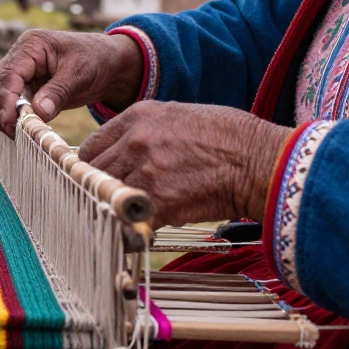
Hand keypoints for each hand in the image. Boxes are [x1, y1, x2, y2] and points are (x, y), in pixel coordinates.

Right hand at [0, 29, 142, 136]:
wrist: (108, 63)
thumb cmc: (96, 60)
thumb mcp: (81, 73)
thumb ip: (58, 92)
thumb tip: (37, 113)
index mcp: (31, 45)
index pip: (8, 74)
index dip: (6, 100)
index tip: (12, 123)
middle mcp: (19, 56)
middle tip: (15, 132)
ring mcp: (18, 72)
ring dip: (0, 115)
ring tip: (19, 133)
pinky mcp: (22, 87)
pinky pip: (3, 103)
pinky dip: (7, 117)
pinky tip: (20, 129)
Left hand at [78, 101, 292, 227]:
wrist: (260, 161)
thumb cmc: (229, 137)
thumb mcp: (179, 117)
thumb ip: (146, 133)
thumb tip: (127, 154)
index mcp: (138, 117)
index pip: (91, 147)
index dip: (89, 167)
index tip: (94, 180)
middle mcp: (135, 142)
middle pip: (91, 173)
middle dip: (97, 189)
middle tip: (107, 202)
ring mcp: (145, 172)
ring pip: (106, 197)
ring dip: (114, 209)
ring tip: (126, 217)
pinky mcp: (159, 203)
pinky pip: (130, 221)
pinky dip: (135, 230)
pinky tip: (145, 231)